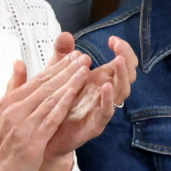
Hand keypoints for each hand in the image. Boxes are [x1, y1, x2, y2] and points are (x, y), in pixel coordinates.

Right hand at [0, 50, 90, 170]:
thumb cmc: (0, 148)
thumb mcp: (0, 114)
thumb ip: (12, 88)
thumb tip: (19, 63)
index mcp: (8, 103)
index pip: (36, 80)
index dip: (56, 67)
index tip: (72, 57)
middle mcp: (14, 111)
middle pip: (45, 86)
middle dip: (66, 70)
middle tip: (83, 58)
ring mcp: (22, 126)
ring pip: (49, 99)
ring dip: (69, 83)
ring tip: (84, 70)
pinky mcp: (32, 142)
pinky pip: (50, 119)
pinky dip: (63, 105)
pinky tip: (74, 94)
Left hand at [41, 34, 137, 159]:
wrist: (43, 136)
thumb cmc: (54, 104)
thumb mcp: (56, 74)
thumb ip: (62, 55)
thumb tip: (65, 34)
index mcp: (100, 80)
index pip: (122, 63)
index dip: (123, 50)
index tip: (113, 39)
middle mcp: (104, 95)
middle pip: (127, 76)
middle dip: (126, 59)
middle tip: (118, 46)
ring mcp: (101, 110)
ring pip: (121, 93)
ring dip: (121, 76)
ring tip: (118, 61)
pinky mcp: (94, 125)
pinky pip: (106, 113)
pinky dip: (107, 100)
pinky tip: (104, 86)